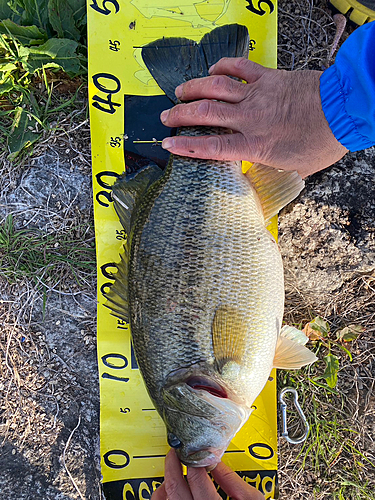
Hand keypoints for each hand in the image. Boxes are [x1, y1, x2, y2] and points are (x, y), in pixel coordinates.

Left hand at [151, 449, 264, 499]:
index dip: (194, 459)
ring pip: (165, 499)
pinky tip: (174, 491)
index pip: (196, 477)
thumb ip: (233, 481)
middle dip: (173, 464)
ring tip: (175, 471)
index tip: (195, 450)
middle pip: (175, 487)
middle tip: (176, 453)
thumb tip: (217, 464)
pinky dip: (165, 496)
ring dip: (168, 481)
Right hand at [160, 57, 347, 177]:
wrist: (344, 110)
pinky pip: (240, 67)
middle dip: (180, 116)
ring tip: (179, 92)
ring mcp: (257, 95)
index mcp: (255, 145)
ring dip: (193, 89)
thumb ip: (271, 166)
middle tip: (165, 117)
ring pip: (216, 88)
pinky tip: (213, 69)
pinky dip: (223, 66)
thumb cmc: (322, 142)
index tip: (168, 145)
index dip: (186, 146)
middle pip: (205, 115)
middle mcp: (250, 118)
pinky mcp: (268, 77)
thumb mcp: (294, 167)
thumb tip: (261, 170)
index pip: (211, 147)